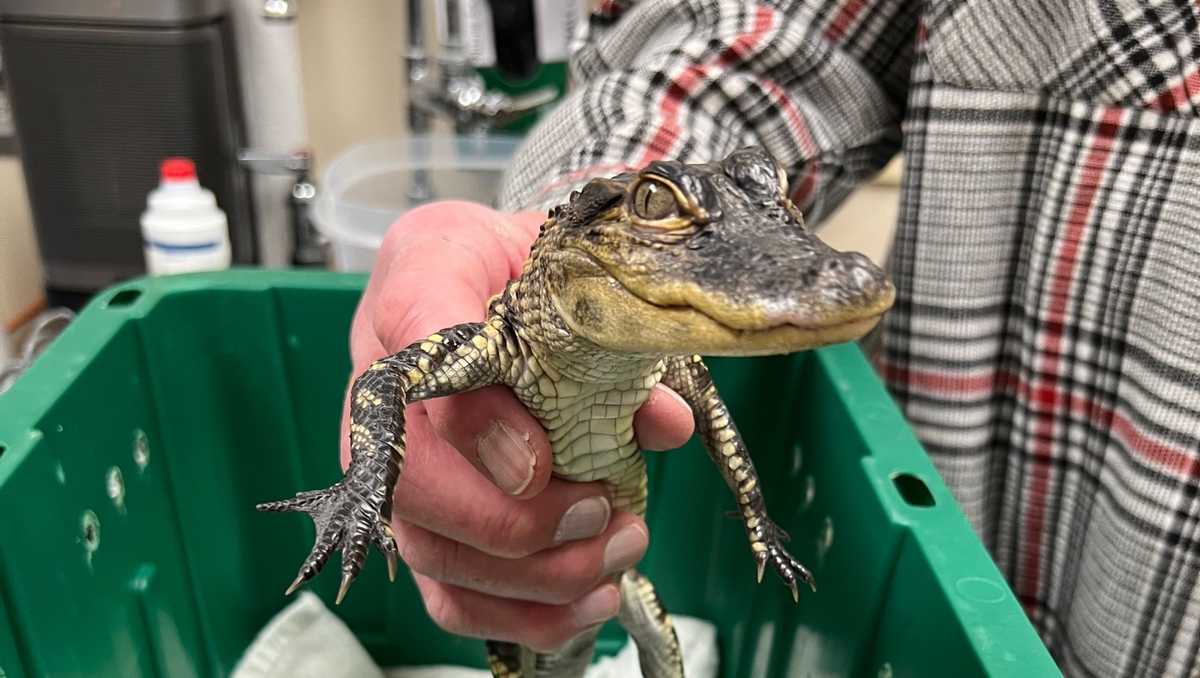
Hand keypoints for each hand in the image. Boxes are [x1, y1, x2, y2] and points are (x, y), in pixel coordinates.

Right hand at [343, 200, 694, 651]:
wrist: (482, 269)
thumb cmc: (523, 261)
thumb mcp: (574, 265)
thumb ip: (613, 330)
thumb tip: (663, 422)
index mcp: (423, 275)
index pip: (422, 349)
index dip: (477, 422)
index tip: (542, 463)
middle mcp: (387, 374)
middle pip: (412, 484)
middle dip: (514, 524)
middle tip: (599, 513)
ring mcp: (395, 455)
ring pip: (431, 550)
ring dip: (532, 578)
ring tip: (613, 558)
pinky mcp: (422, 514)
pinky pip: (446, 592)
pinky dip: (519, 617)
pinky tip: (584, 605)